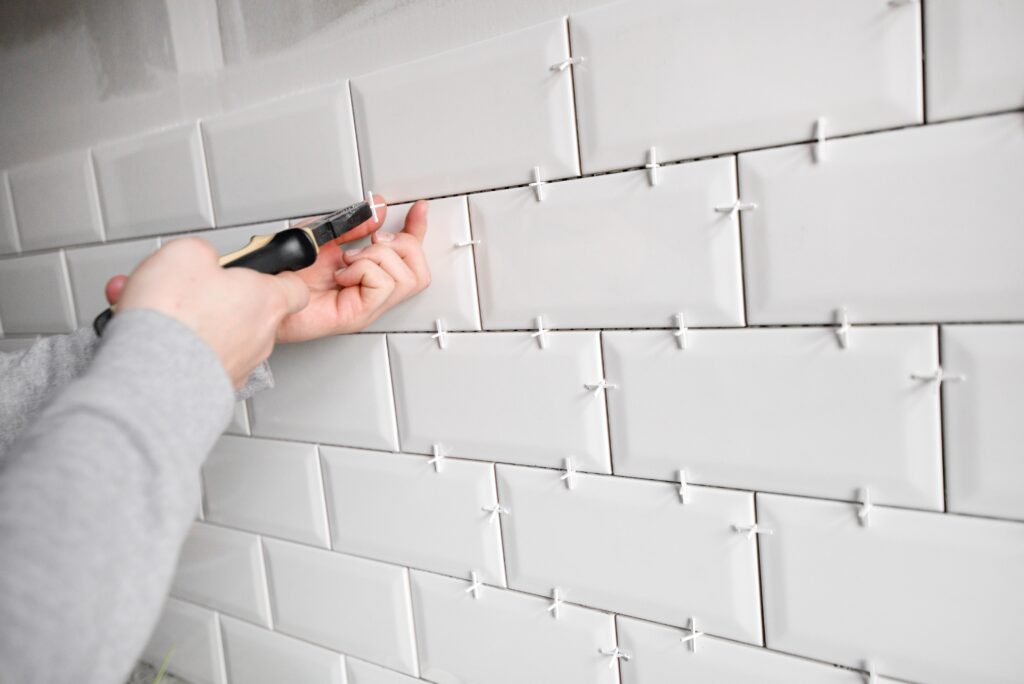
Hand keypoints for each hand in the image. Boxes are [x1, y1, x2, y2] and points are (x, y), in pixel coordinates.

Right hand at [108, 238, 308, 387]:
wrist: (154, 372)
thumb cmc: (176, 316)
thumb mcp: (188, 253)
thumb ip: (205, 253)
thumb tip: (201, 259)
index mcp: (266, 300)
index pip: (295, 289)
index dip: (278, 278)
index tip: (263, 273)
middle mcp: (261, 337)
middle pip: (251, 311)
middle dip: (221, 299)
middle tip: (194, 290)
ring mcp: (241, 364)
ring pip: (223, 336)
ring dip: (197, 323)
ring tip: (159, 311)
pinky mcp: (216, 385)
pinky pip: (202, 359)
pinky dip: (183, 348)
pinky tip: (155, 336)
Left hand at [274, 197, 430, 342]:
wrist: (264, 292)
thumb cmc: (286, 272)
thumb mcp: (324, 236)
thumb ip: (353, 225)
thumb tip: (377, 210)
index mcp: (368, 273)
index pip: (406, 254)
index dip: (417, 229)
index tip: (418, 209)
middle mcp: (373, 293)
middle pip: (420, 272)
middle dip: (402, 246)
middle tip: (371, 243)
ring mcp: (368, 306)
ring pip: (406, 277)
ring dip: (376, 258)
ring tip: (349, 262)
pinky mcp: (358, 315)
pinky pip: (383, 284)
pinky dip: (363, 270)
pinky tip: (342, 275)